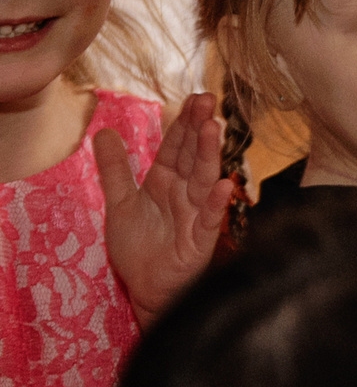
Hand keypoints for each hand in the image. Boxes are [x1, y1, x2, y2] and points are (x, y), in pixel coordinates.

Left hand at [97, 94, 233, 327]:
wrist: (146, 289)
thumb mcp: (119, 203)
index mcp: (166, 182)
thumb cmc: (139, 247)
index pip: (177, 146)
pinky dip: (215, 203)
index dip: (184, 122)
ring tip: (213, 129)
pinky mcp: (200, 240)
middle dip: (200, 128)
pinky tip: (222, 186)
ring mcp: (195, 215)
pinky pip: (209, 219)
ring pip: (203, 179)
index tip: (194, 97)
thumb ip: (114, 168)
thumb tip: (105, 131)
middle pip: (194, 156)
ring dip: (209, 155)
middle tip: (207, 100)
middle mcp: (184, 193)